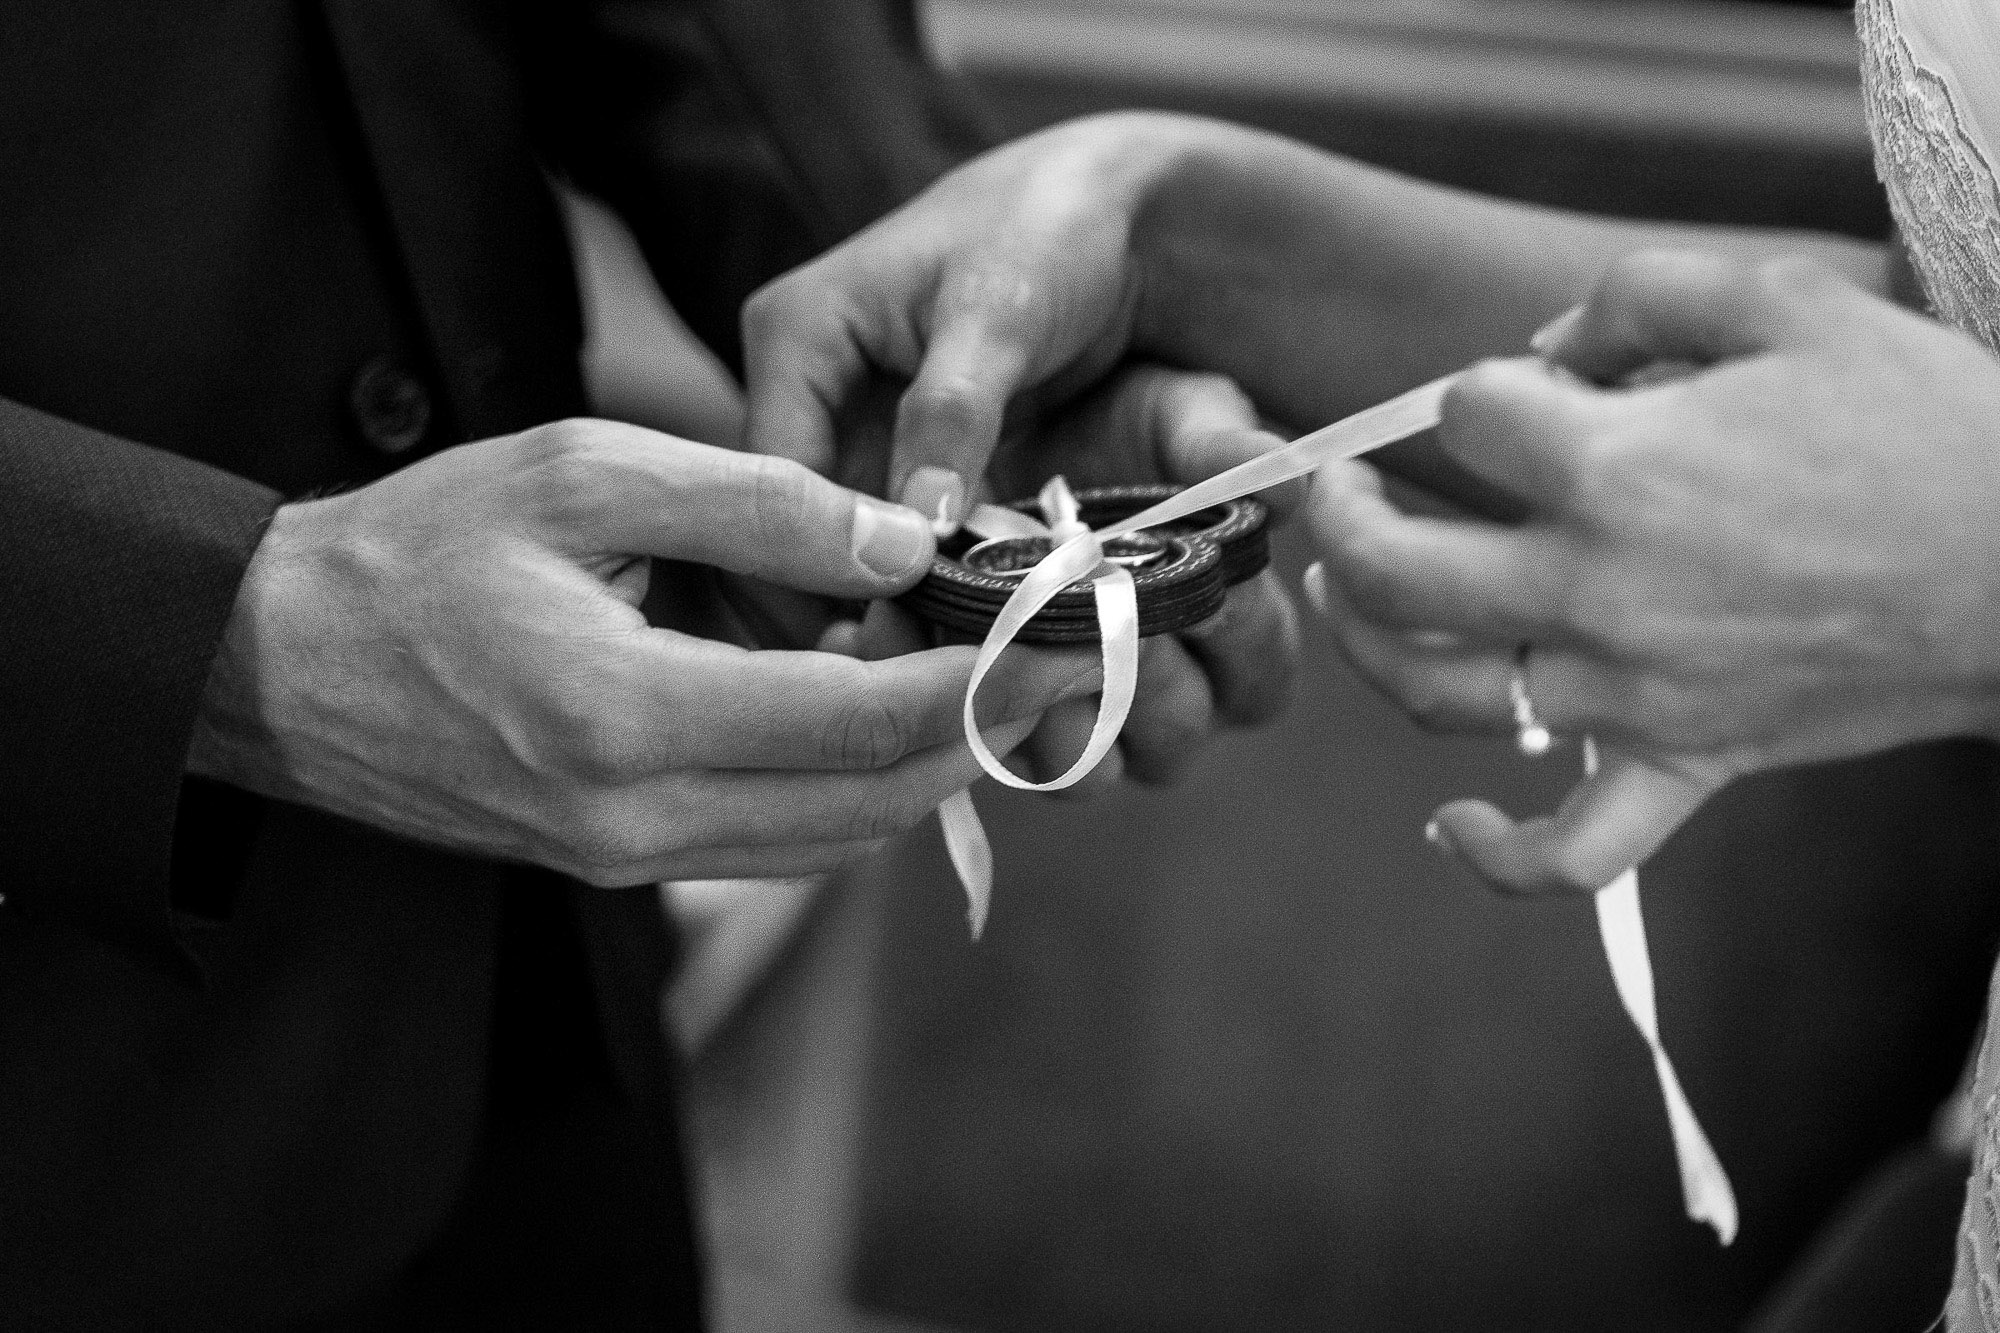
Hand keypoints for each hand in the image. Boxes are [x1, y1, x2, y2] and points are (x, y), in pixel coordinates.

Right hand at [187, 419, 1100, 884]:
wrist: (278, 664)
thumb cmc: (418, 548)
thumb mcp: (584, 473)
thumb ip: (757, 504)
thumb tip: (902, 545)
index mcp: (626, 714)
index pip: (859, 723)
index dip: (979, 683)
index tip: (1061, 633)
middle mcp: (635, 820)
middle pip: (871, 804)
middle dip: (983, 734)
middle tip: (1062, 661)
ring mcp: (624, 860)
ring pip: (835, 841)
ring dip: (928, 769)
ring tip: (995, 683)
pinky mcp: (615, 865)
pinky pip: (776, 843)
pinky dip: (853, 790)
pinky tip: (889, 719)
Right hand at [742, 120, 1302, 793]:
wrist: (1114, 211)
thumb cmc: (1051, 231)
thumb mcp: (1000, 312)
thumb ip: (955, 413)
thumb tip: (917, 531)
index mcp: (794, 336)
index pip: (772, 484)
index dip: (816, 568)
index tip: (879, 648)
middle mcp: (804, 392)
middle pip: (795, 533)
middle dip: (850, 609)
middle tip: (910, 690)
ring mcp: (850, 436)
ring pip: (843, 557)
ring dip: (891, 615)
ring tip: (941, 685)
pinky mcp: (899, 469)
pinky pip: (896, 553)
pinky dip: (928, 599)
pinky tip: (963, 652)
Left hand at [1304, 251, 1999, 891]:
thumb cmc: (1919, 421)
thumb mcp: (1784, 299)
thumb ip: (1638, 295)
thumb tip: (1546, 347)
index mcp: (1614, 471)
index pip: (1467, 417)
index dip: (1484, 388)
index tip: (1528, 388)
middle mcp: (1596, 592)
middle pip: (1393, 570)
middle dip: (1340, 516)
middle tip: (1334, 487)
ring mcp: (1631, 694)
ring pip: (1441, 695)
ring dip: (1368, 646)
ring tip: (1344, 595)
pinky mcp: (1685, 764)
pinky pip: (1572, 851)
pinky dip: (1499, 854)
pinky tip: (1449, 828)